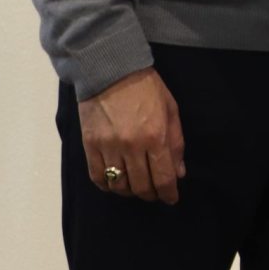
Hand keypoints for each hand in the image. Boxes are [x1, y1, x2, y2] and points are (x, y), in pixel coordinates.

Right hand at [77, 67, 185, 202]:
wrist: (111, 71)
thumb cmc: (147, 88)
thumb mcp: (171, 110)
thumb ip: (176, 143)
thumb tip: (178, 173)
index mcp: (155, 136)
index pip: (163, 178)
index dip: (169, 194)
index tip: (171, 199)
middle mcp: (131, 146)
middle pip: (141, 186)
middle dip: (151, 195)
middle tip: (156, 194)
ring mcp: (108, 147)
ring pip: (120, 186)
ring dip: (131, 192)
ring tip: (137, 187)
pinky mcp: (90, 146)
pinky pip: (98, 178)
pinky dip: (109, 186)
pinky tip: (117, 183)